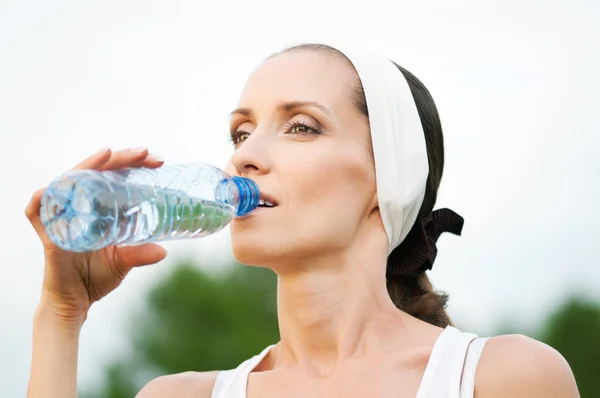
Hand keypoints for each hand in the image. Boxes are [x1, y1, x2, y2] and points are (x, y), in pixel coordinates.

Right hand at [25, 148, 167, 327]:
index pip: (113, 176)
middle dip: (120, 159)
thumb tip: (164, 251)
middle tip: (145, 153)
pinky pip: (37, 212)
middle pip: (93, 172)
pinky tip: (54, 189)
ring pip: (67, 182)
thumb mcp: (123, 261)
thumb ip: (140, 254)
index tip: (156, 160)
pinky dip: (42, 198)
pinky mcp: (48, 234)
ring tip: (108, 154)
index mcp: (97, 208)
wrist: (75, 302)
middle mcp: (78, 207)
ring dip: (86, 166)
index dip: (132, 164)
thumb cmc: (96, 277)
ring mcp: (61, 218)